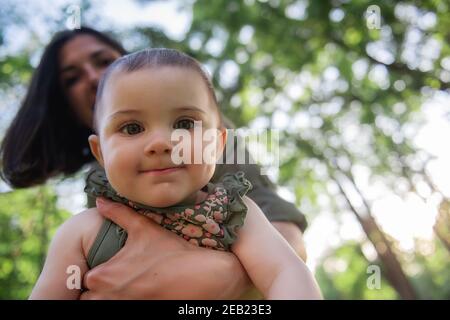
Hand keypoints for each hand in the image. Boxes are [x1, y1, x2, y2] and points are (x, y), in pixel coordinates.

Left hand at [80, 198, 249, 299]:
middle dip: (99, 290)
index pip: (84, 281)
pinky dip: (125, 302)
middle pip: (89, 299)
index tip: (110, 267)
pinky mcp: (139, 312)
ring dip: (110, 297)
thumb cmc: (171, 251)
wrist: (201, 274)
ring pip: (102, 306)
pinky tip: (139, 292)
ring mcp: (124, 307)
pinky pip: (121, 311)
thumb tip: (100, 201)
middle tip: (119, 278)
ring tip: (128, 285)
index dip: (96, 274)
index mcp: (104, 275)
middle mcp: (108, 296)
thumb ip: (118, 214)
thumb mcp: (144, 229)